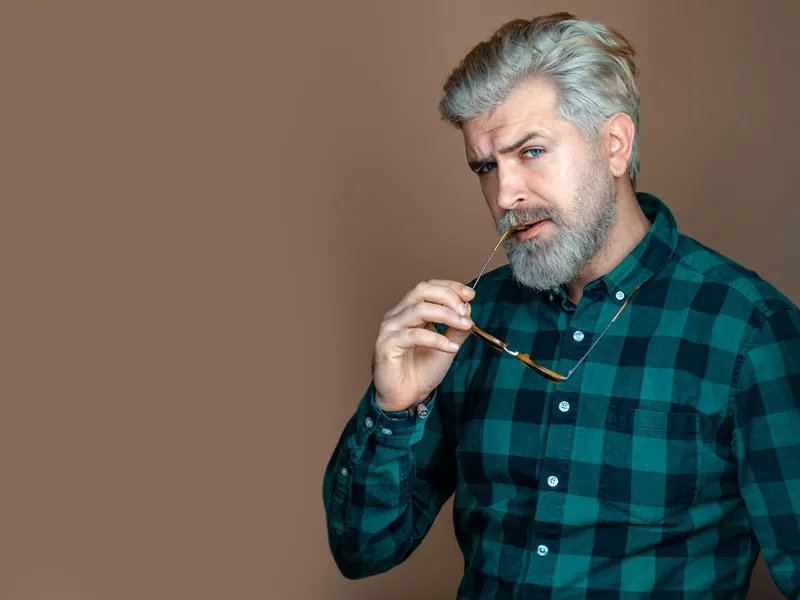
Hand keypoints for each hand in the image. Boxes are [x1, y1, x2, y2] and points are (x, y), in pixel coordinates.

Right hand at [372, 279, 474, 412]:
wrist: (408, 397)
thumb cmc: (423, 370)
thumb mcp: (448, 344)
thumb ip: (457, 326)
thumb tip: (468, 307)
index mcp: (409, 310)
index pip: (428, 287)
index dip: (450, 287)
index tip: (470, 295)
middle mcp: (397, 315)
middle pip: (421, 291)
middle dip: (447, 296)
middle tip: (465, 310)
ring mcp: (390, 329)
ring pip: (418, 309)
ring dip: (446, 315)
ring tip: (464, 325)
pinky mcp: (387, 345)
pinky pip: (414, 336)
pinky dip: (437, 339)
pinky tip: (451, 348)